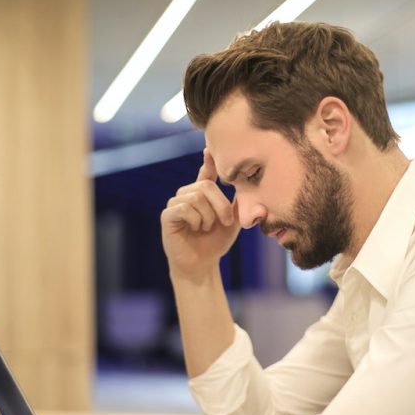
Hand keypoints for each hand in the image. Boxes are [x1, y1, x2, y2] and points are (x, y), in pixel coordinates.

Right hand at [161, 149, 240, 281]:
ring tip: (207, 228)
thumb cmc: (216, 243)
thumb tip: (247, 185)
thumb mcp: (232, 222)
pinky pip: (184, 208)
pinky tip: (196, 228)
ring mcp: (175, 204)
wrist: (202, 265)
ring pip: (196, 197)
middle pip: (205, 186)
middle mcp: (187, 195)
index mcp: (202, 195)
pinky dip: (196, 219)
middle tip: (226, 222)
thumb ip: (237, 203)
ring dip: (208, 216)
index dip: (208, 161)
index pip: (205, 173)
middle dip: (220, 205)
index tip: (209, 149)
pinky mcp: (167, 216)